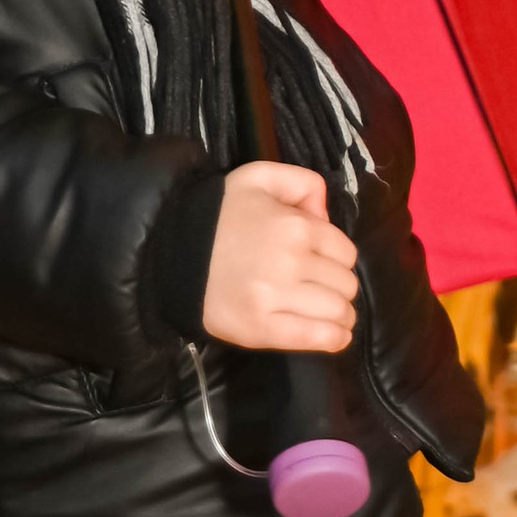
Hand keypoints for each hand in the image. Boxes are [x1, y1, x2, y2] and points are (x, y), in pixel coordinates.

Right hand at [203, 162, 357, 350]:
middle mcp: (290, 262)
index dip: (338, 257)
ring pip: (336, 311)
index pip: (345, 252)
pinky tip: (337, 336)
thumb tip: (326, 215)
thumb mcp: (259, 177)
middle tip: (325, 287)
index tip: (325, 262)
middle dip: (340, 285)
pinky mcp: (260, 328)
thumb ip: (302, 182)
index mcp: (295, 226)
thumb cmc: (219, 215)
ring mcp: (275, 298)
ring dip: (342, 314)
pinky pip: (314, 337)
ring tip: (335, 314)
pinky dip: (334, 339)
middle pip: (344, 284)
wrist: (171, 251)